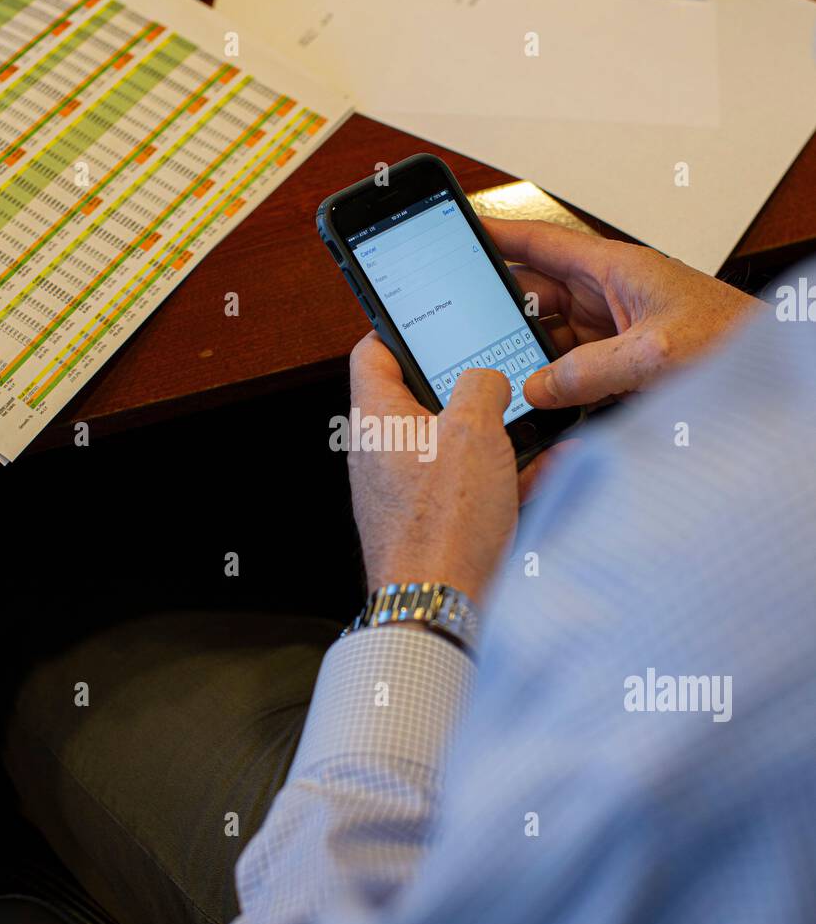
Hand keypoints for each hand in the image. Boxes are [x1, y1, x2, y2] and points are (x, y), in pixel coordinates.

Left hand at [348, 333, 559, 604]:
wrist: (442, 606)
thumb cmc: (441, 525)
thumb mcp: (471, 430)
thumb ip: (481, 386)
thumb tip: (489, 380)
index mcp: (379, 419)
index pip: (374, 352)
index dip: (401, 327)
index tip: (435, 317)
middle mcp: (387, 453)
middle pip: (426, 398)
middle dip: (473, 386)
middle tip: (505, 371)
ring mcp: (411, 490)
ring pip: (459, 444)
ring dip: (501, 434)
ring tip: (539, 422)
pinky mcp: (438, 522)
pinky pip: (476, 486)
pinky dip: (509, 476)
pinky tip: (549, 467)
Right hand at [484, 219, 760, 409]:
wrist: (775, 377)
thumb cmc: (735, 343)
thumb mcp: (655, 354)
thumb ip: (591, 370)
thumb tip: (540, 387)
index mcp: (616, 269)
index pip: (542, 242)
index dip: (497, 235)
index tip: (458, 231)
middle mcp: (611, 296)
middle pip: (536, 298)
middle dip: (502, 314)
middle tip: (465, 332)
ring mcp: (616, 331)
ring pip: (551, 339)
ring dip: (529, 358)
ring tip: (499, 375)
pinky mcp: (623, 364)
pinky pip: (573, 371)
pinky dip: (554, 386)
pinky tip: (539, 402)